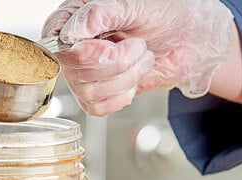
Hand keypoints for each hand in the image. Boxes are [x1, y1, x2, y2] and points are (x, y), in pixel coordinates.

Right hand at [42, 0, 233, 115]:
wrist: (185, 38)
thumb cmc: (161, 13)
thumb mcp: (134, 4)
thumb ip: (101, 13)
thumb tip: (73, 32)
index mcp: (73, 19)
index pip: (56, 38)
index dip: (81, 48)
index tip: (108, 44)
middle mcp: (72, 50)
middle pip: (75, 68)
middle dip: (116, 60)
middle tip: (137, 44)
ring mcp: (80, 77)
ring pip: (90, 91)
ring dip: (126, 76)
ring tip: (141, 57)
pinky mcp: (94, 99)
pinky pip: (99, 108)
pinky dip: (124, 94)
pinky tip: (134, 77)